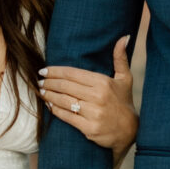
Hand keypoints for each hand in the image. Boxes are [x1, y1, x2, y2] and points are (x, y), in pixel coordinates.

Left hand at [39, 39, 137, 153]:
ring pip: (63, 101)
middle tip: (39, 81)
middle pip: (65, 86)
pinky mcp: (89, 128)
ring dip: (49, 95)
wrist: (130, 131)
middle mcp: (98, 97)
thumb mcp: (125, 78)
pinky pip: (67, 116)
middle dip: (49, 82)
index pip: (72, 73)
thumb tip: (124, 37)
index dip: (55, 71)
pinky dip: (55, 110)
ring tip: (42, 92)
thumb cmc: (124, 102)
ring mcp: (93, 113)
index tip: (44, 70)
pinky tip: (50, 106)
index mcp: (103, 82)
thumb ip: (120, 58)